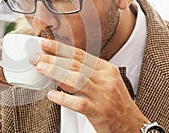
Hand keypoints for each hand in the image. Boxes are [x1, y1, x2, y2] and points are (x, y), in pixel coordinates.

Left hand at [30, 39, 147, 132]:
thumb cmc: (115, 102)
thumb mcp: (105, 81)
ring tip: (41, 69)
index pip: (80, 54)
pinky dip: (64, 98)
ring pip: (77, 79)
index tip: (45, 44)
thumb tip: (59, 65)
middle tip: (36, 57)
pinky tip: (52, 95)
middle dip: (53, 59)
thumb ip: (86, 73)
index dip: (61, 48)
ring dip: (56, 72)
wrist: (132, 125)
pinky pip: (79, 103)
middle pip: (76, 65)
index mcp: (106, 69)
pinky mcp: (99, 112)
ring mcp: (103, 95)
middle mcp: (105, 79)